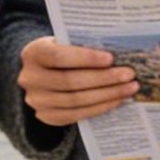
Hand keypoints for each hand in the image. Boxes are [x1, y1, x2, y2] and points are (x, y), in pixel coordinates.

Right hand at [19, 37, 137, 125]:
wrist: (41, 72)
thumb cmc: (61, 51)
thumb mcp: (64, 42)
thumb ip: (82, 45)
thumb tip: (118, 52)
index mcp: (33, 54)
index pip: (59, 56)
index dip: (85, 58)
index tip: (111, 58)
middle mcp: (30, 79)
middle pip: (70, 81)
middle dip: (104, 78)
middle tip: (129, 74)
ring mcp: (37, 101)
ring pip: (76, 101)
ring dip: (107, 95)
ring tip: (129, 88)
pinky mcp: (47, 116)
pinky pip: (77, 115)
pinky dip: (100, 108)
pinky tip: (117, 100)